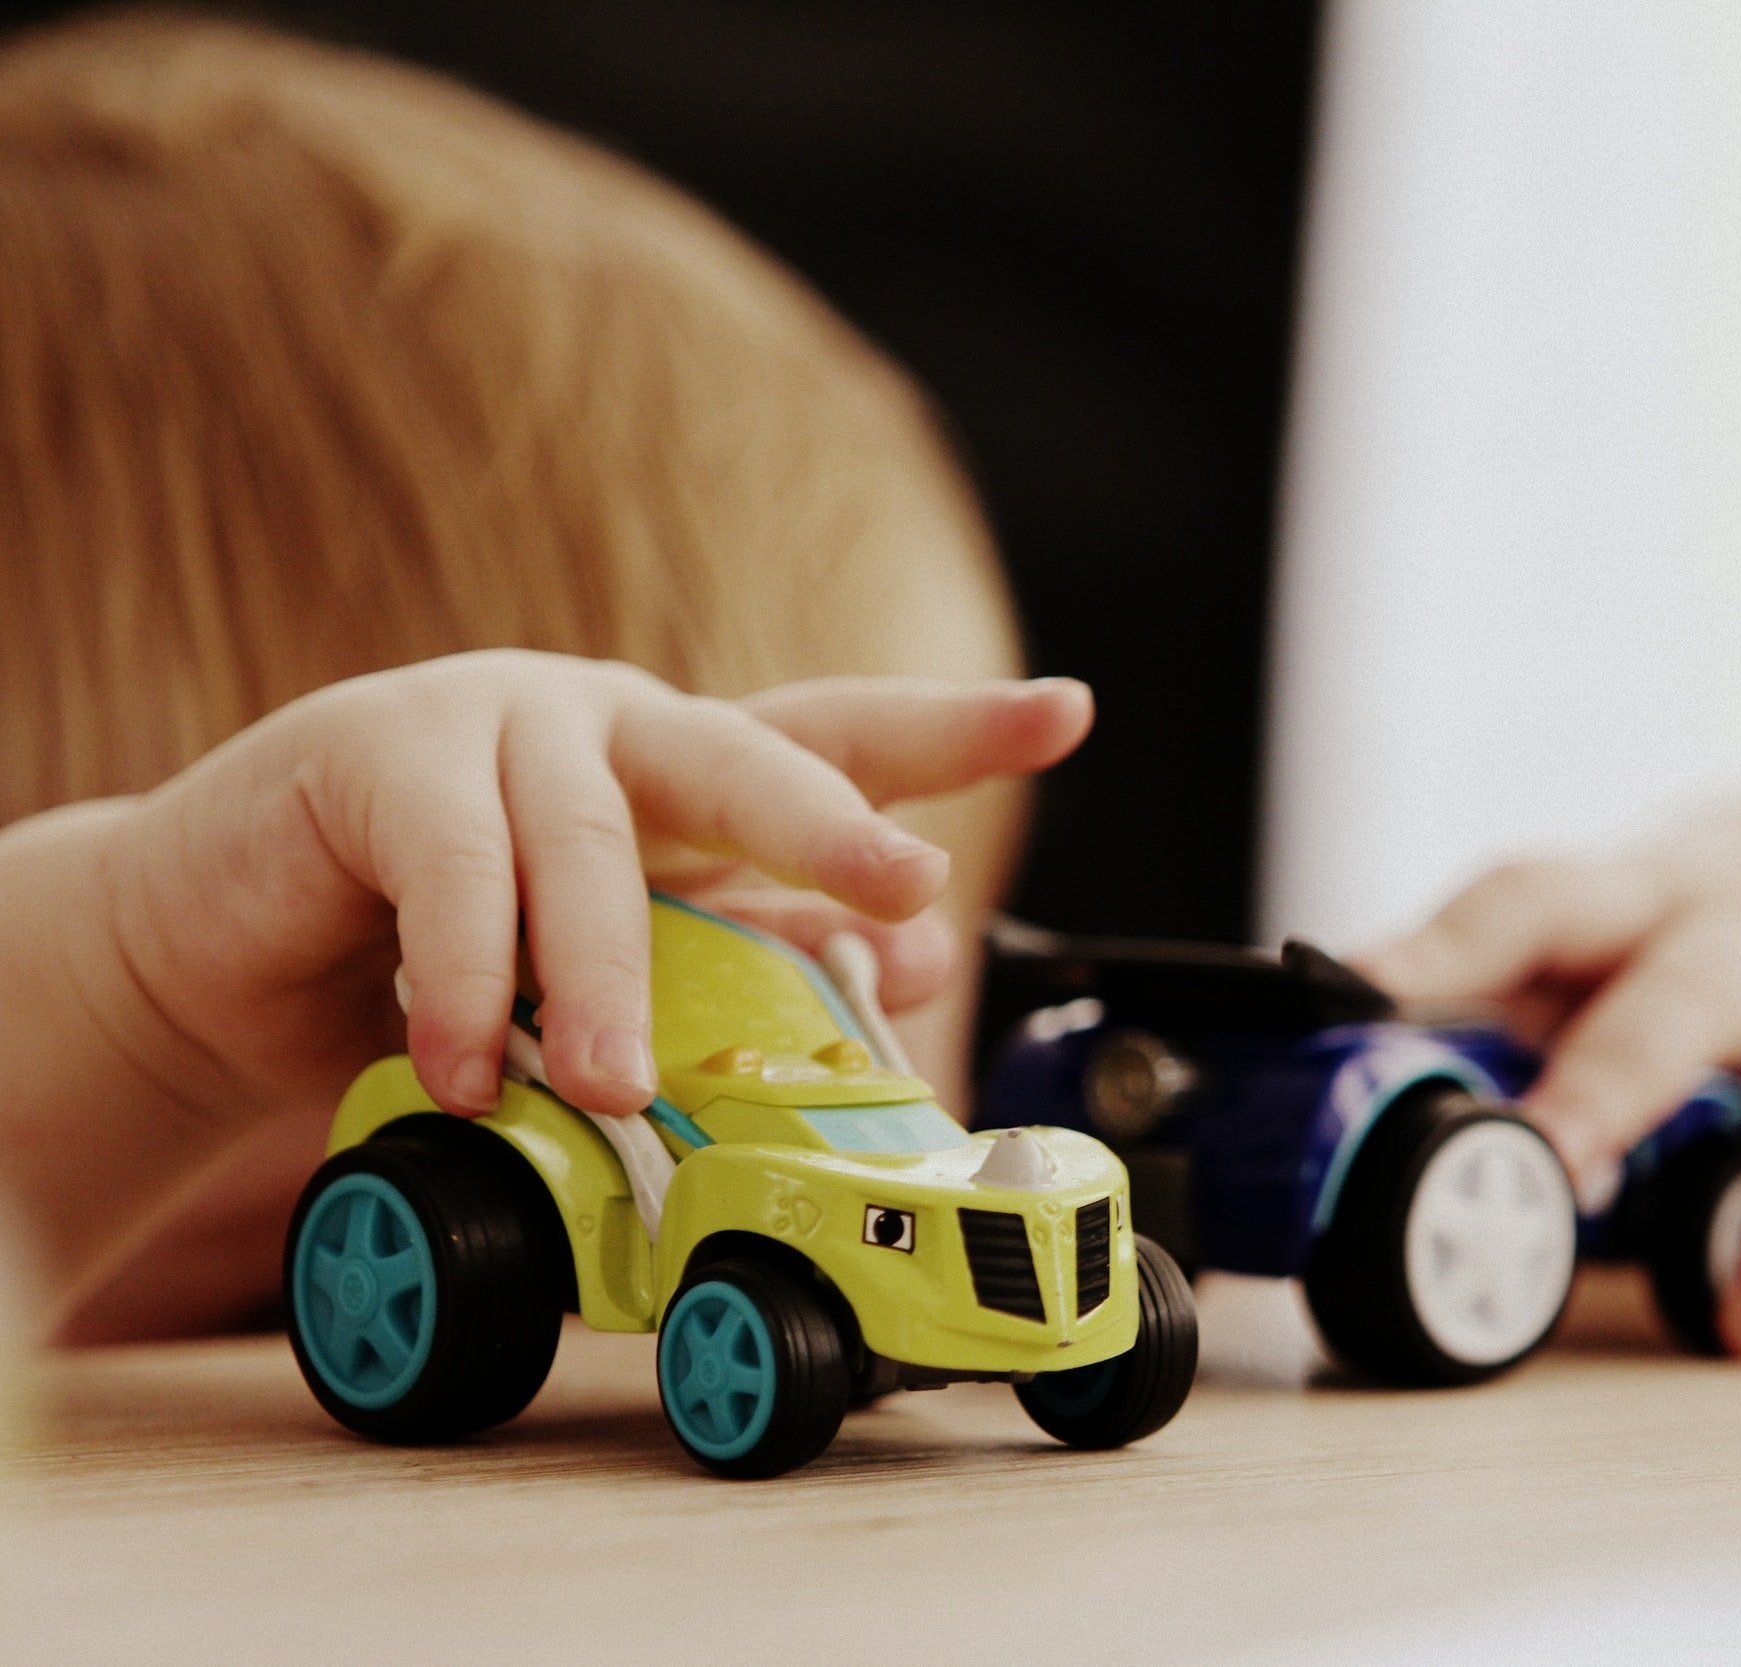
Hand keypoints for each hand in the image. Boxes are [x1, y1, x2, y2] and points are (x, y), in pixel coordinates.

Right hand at [99, 651, 1089, 1131]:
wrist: (220, 955)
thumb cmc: (437, 966)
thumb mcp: (606, 976)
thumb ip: (734, 959)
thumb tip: (901, 965)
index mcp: (681, 769)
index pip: (833, 735)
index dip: (952, 727)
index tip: (1070, 710)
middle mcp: (607, 725)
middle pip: (747, 753)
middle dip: (834, 821)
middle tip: (904, 884)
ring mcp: (492, 721)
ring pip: (593, 845)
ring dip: (615, 980)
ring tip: (621, 1085)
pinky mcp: (373, 753)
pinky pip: (452, 872)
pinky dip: (470, 982)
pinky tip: (470, 1066)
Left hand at [1359, 800, 1740, 1357]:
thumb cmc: (1686, 941)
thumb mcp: (1590, 948)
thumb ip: (1486, 1013)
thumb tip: (1307, 1097)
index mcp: (1635, 902)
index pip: (1534, 896)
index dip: (1446, 940)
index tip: (1358, 986)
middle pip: (1693, 986)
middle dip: (1624, 1074)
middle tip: (1559, 1169)